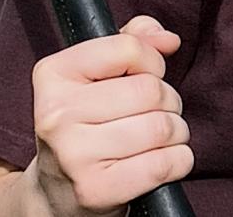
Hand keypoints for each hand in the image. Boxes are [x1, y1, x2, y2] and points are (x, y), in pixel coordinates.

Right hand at [27, 16, 191, 216]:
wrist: (57, 191)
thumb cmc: (87, 121)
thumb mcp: (97, 73)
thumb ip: (133, 41)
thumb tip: (168, 40)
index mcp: (53, 75)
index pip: (127, 49)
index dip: (151, 61)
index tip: (145, 76)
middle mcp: (56, 115)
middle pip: (150, 90)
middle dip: (168, 100)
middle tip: (156, 112)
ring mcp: (73, 155)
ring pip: (161, 127)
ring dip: (177, 131)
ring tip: (161, 137)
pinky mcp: (95, 190)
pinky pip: (164, 164)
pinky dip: (179, 159)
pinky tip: (164, 160)